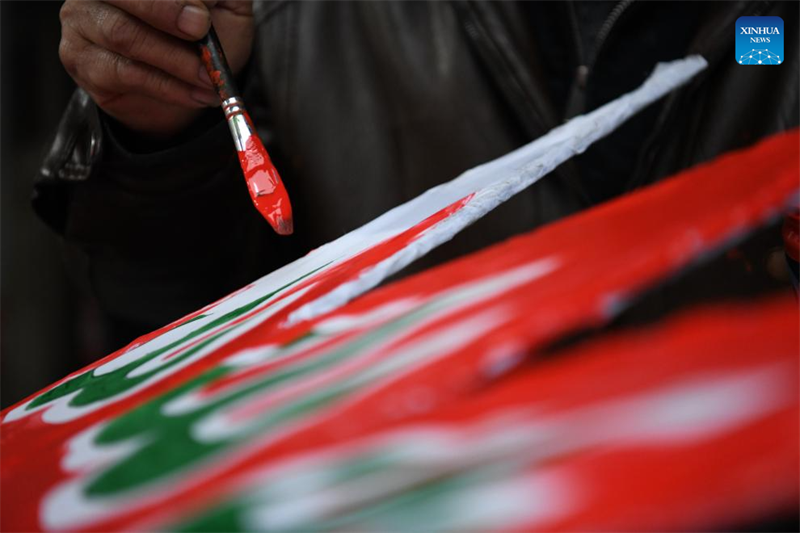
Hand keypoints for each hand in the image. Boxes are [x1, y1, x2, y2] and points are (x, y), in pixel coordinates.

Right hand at [59, 0, 254, 137]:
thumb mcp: (222, 6)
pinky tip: (194, 94)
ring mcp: (81, 20)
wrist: (187, 84)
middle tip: (200, 33)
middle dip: (165, 13)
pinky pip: (124, 73)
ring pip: (124, 35)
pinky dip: (167, 87)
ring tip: (209, 77)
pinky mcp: (80, 59)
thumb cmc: (203, 37)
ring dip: (175, 61)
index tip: (202, 18)